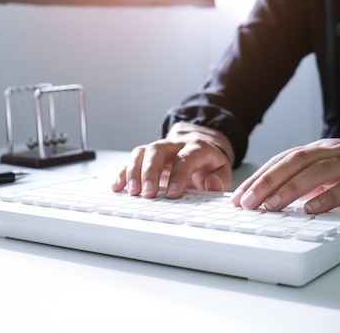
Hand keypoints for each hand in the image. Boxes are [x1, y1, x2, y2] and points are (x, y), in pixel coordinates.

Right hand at [111, 123, 233, 198]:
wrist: (198, 146)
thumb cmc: (208, 163)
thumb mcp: (222, 170)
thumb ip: (220, 179)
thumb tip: (213, 184)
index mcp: (195, 148)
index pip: (186, 158)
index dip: (179, 175)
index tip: (173, 193)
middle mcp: (174, 145)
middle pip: (158, 151)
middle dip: (150, 172)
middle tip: (147, 193)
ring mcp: (158, 149)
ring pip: (142, 152)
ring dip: (133, 171)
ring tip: (131, 192)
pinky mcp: (146, 156)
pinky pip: (131, 160)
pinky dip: (123, 173)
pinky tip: (117, 186)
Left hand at [230, 138, 339, 212]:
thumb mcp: (335, 173)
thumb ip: (310, 180)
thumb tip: (279, 197)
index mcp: (322, 149)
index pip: (283, 160)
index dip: (260, 176)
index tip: (240, 194)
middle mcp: (334, 151)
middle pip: (293, 163)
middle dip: (267, 182)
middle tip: (247, 202)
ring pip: (315, 173)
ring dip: (289, 190)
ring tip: (270, 206)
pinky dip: (327, 197)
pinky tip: (311, 209)